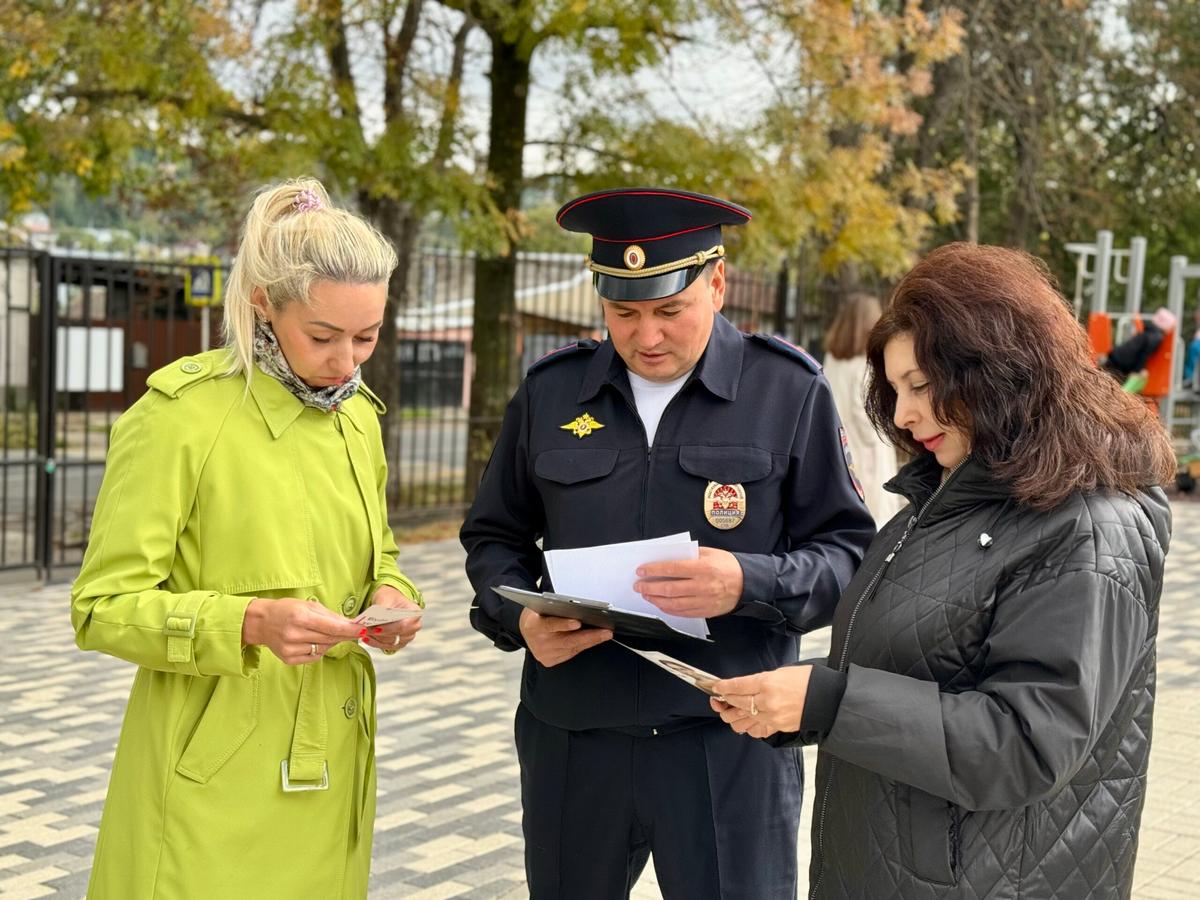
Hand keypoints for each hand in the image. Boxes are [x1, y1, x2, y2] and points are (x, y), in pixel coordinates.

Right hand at [242, 598, 363, 665]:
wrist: (261, 622)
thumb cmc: (286, 610)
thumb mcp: (307, 605)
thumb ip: (329, 615)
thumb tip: (349, 624)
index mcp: (300, 617)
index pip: (333, 627)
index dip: (350, 630)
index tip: (363, 629)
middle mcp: (295, 635)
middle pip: (330, 639)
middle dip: (345, 635)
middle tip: (356, 632)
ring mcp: (291, 649)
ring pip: (324, 649)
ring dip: (332, 642)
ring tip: (328, 633)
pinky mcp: (289, 659)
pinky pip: (314, 657)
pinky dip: (320, 649)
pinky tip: (315, 641)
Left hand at [361, 585, 422, 653]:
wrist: (389, 601)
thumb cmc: (389, 597)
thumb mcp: (386, 597)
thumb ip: (383, 607)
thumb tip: (376, 618)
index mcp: (415, 613)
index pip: (403, 625)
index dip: (389, 629)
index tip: (375, 628)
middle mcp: (414, 626)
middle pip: (397, 635)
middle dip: (380, 634)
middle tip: (365, 631)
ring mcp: (408, 636)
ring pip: (392, 643)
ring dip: (376, 639)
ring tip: (363, 633)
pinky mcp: (399, 642)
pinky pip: (387, 646)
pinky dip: (376, 643)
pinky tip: (366, 638)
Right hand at [519, 608, 611, 666]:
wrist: (527, 630)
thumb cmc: (539, 615)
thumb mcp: (543, 608)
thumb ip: (557, 611)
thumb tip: (581, 610)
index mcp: (534, 626)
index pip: (550, 625)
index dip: (564, 624)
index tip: (577, 622)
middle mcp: (539, 643)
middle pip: (567, 641)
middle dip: (589, 636)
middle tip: (606, 632)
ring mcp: (544, 654)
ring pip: (572, 648)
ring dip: (591, 641)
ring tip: (605, 635)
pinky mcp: (549, 661)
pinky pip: (570, 654)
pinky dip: (583, 646)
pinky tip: (594, 640)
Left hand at [633, 547, 743, 617]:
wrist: (748, 583)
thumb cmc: (728, 565)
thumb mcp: (710, 553)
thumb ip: (689, 555)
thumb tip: (667, 559)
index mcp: (703, 568)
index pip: (672, 569)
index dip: (654, 570)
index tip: (641, 570)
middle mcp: (703, 586)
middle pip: (669, 589)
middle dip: (650, 587)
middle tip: (638, 585)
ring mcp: (704, 601)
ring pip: (674, 604)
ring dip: (656, 600)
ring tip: (646, 594)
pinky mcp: (705, 612)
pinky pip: (683, 613)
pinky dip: (668, 609)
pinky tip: (660, 604)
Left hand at [709, 666, 811, 738]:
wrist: (826, 699)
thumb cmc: (806, 680)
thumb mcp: (780, 673)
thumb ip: (759, 681)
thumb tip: (743, 686)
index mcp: (767, 683)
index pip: (737, 686)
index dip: (723, 686)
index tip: (716, 686)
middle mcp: (767, 702)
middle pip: (736, 703)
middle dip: (724, 700)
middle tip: (720, 697)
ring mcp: (771, 717)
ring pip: (741, 720)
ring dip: (732, 714)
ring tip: (731, 708)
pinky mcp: (776, 727)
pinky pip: (754, 730)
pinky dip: (748, 725)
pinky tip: (748, 718)